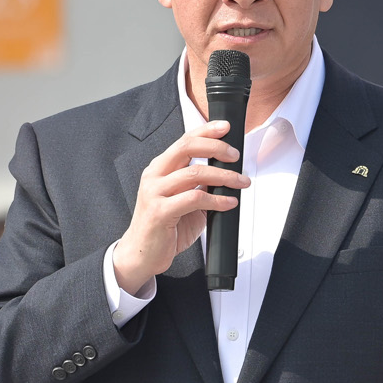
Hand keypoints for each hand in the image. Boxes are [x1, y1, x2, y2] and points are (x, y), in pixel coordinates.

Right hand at [113, 120, 250, 295]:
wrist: (141, 254)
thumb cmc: (163, 228)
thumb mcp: (184, 202)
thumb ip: (200, 187)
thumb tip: (227, 176)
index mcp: (160, 169)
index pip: (184, 141)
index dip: (206, 131)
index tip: (226, 128)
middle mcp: (155, 176)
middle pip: (187, 148)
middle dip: (216, 147)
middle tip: (235, 156)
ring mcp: (155, 192)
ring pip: (195, 173)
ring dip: (224, 176)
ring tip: (241, 182)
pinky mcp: (160, 211)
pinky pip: (194, 199)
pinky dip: (217, 200)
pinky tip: (229, 203)